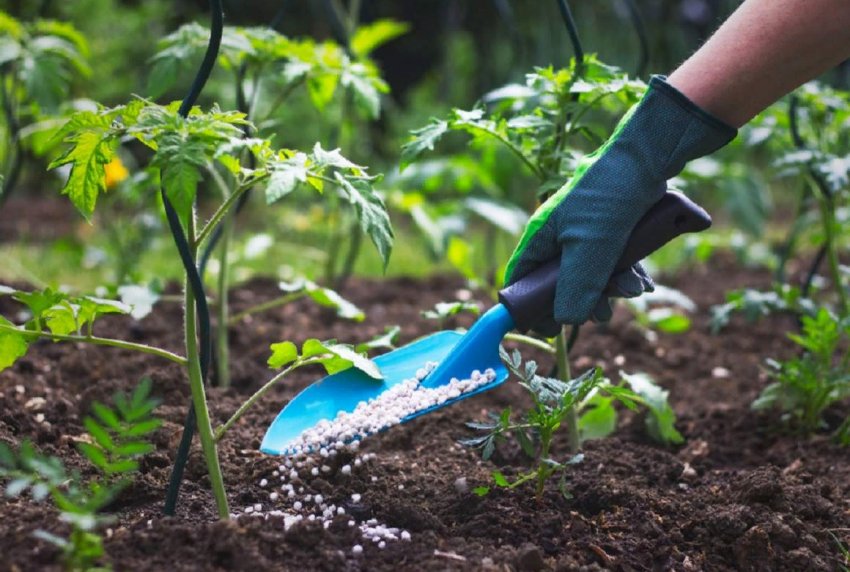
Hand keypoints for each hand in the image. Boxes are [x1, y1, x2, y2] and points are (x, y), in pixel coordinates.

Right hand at [506, 76, 735, 335]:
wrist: (650, 157)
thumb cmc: (609, 196)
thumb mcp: (591, 246)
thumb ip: (576, 286)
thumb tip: (566, 321)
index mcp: (541, 238)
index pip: (521, 281)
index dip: (530, 307)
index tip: (548, 329)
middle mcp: (559, 238)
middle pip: (560, 286)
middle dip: (584, 301)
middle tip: (603, 311)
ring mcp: (586, 236)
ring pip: (591, 278)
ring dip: (612, 289)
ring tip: (633, 289)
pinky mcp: (612, 233)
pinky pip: (614, 265)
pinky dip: (627, 276)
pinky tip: (643, 282)